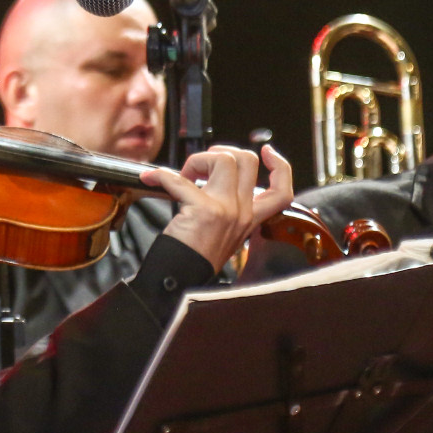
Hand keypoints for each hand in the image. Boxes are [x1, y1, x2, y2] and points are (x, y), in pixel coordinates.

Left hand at [142, 143, 292, 269]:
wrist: (179, 281)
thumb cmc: (192, 255)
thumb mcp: (222, 231)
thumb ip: (227, 207)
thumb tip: (207, 176)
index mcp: (250, 218)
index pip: (282, 191)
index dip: (280, 166)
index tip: (266, 151)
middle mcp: (244, 213)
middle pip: (248, 161)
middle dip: (220, 153)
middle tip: (201, 168)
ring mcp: (227, 211)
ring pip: (223, 159)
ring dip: (196, 160)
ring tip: (182, 177)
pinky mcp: (204, 211)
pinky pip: (180, 180)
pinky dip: (160, 175)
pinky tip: (150, 178)